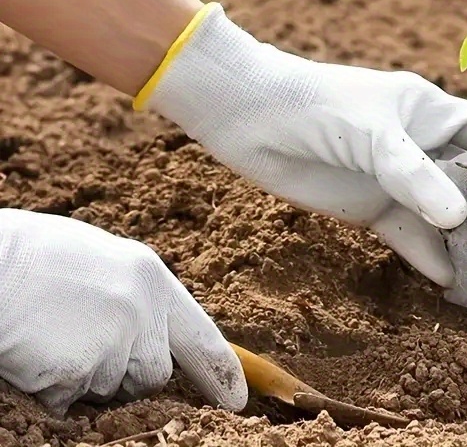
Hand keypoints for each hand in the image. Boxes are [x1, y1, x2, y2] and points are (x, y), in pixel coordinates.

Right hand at [0, 209, 246, 414]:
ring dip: (86, 376)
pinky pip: (70, 400)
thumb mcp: (105, 262)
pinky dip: (52, 387)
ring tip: (56, 333)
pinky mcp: (77, 371)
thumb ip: (136, 295)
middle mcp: (142, 310)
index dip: (220, 371)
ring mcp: (113, 341)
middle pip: (154, 373)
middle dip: (126, 372)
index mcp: (151, 277)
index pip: (201, 335)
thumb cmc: (39, 258)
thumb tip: (153, 331)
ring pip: (110, 389)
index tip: (236, 399)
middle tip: (85, 338)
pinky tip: (37, 349)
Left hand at [140, 4, 466, 286]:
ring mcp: (400, 180)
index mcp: (436, 113)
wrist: (249, 116)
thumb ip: (414, 173)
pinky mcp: (373, 209)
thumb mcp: (371, 132)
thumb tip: (461, 220)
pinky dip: (435, 260)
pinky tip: (457, 284)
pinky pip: (414, 239)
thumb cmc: (317, 104)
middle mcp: (425, 148)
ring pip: (450, 216)